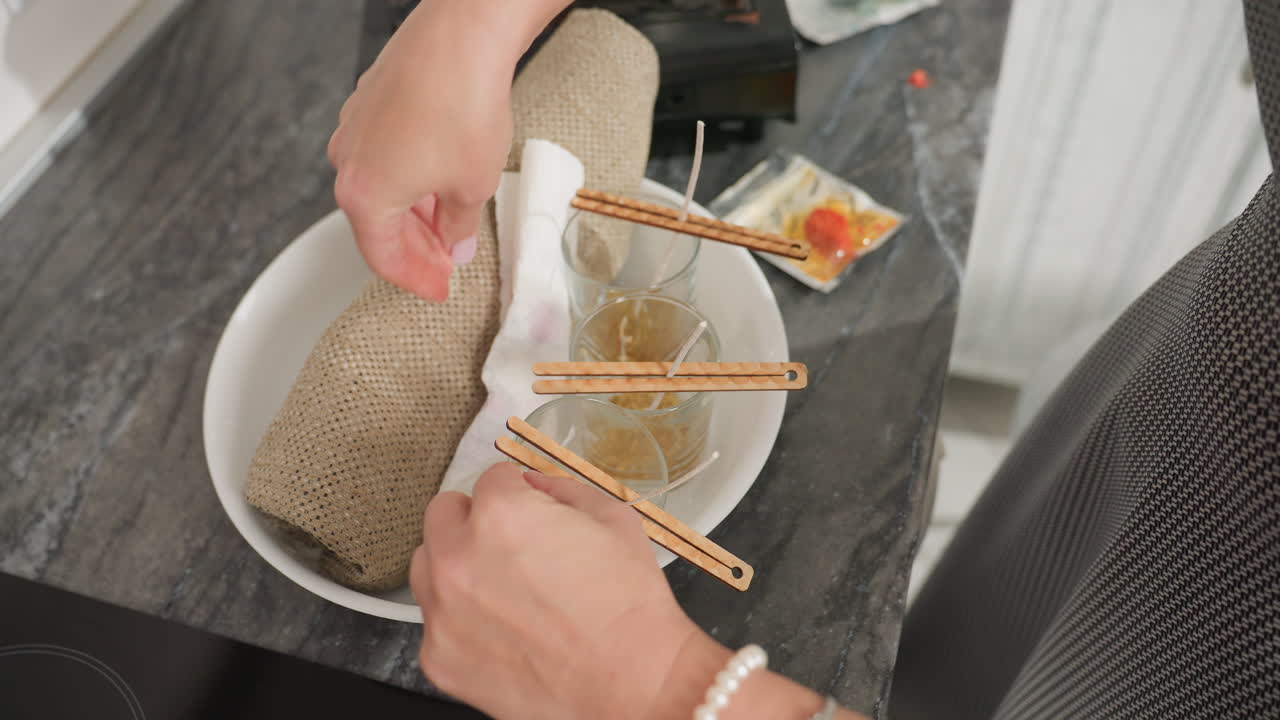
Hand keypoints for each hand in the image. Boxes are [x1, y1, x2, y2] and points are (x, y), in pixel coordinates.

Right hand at [327, 1, 517, 300]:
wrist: (460, 38)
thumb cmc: (463, 109)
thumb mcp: (472, 186)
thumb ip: (459, 227)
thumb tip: (455, 245)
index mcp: (365, 196)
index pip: (383, 257)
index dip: (415, 280)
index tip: (438, 290)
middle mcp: (348, 164)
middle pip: (378, 225)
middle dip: (414, 250)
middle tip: (443, 268)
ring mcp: (354, 130)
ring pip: (381, 189)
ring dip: (412, 214)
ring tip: (447, 228)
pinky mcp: (368, 103)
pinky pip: (385, 156)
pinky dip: (409, 179)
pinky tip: (438, 183)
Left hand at [411, 463, 703, 718]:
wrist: (634, 685)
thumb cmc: (628, 608)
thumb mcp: (613, 519)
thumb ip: (560, 490)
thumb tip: (533, 486)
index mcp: (501, 515)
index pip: (491, 478)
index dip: (518, 491)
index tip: (527, 506)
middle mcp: (459, 559)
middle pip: (443, 514)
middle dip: (475, 520)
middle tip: (509, 543)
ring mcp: (443, 612)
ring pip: (428, 566)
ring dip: (458, 565)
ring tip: (503, 588)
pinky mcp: (439, 657)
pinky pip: (437, 622)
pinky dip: (462, 620)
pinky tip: (505, 631)